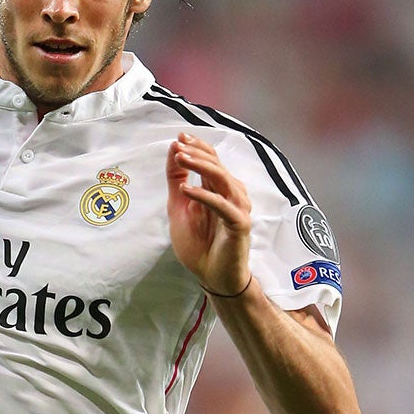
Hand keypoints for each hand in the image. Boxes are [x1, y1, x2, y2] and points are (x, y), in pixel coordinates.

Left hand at [166, 133, 253, 297]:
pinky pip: (223, 205)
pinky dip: (205, 196)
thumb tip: (173, 150)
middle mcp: (232, 195)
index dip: (198, 146)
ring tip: (180, 159)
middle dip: (197, 153)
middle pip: (218, 165)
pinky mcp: (239, 224)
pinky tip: (187, 189)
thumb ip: (176, 180)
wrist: (212, 277)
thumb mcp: (179, 207)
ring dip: (201, 167)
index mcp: (219, 189)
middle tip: (178, 145)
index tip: (179, 137)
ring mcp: (238, 209)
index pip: (212, 160)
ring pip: (223, 180)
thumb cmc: (199, 245)